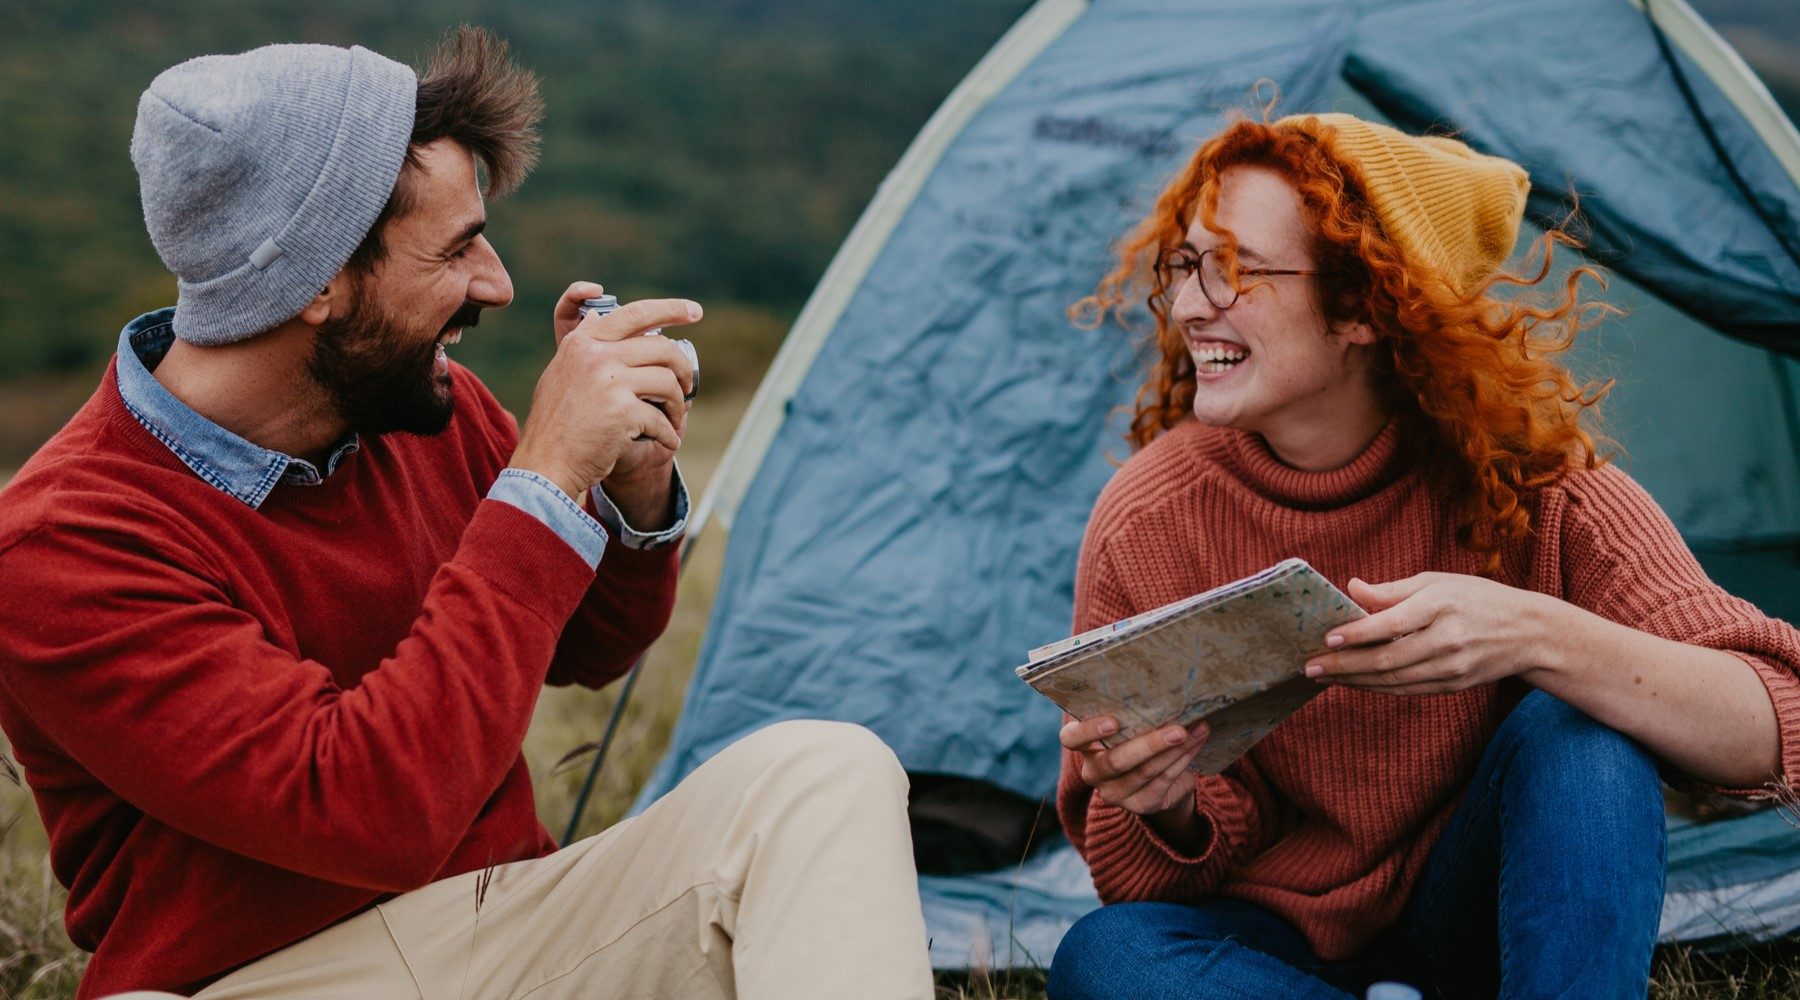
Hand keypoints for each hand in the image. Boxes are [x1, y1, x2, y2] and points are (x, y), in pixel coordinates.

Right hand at [509, 285, 700, 500]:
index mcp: (584, 342)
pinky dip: (669, 433)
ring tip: (672, 417)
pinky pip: (661, 419)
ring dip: (677, 404)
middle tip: (687, 385)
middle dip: (682, 368)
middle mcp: (596, 355)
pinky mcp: (622, 412)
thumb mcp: (560, 371)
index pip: (635, 314)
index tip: (694, 311)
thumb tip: (598, 315)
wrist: (546, 465)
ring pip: (667, 382)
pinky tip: (667, 441)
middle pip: (661, 347)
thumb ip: (582, 345)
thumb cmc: (556, 424)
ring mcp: (609, 382)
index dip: (670, 309)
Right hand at [1061, 714, 1208, 843]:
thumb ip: (1134, 713)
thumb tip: (1164, 690)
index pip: (1072, 738)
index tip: (1112, 722)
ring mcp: (1115, 792)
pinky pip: (1162, 781)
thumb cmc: (1138, 740)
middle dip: (1150, 744)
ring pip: (1145, 771)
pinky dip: (1183, 760)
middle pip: (1116, 760)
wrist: (1158, 780)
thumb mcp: (1130, 726)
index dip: (1088, 731)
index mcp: (1084, 745)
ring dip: (1175, 750)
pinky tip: (1196, 744)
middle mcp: (1094, 772)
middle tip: (1178, 729)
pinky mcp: (1139, 805)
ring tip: (1196, 730)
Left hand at [1304, 573, 1561, 694]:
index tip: (1326, 638)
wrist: (1529, 633)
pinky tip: (1352, 682)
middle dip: (1343, 666)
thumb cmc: (1476, 598)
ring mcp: (1451, 668)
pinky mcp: (1452, 686)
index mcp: (1441, 605)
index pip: (1390, 624)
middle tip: (1309, 667)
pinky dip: (1375, 688)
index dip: (1356, 634)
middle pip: (1387, 660)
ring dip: (1353, 681)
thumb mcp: (1437, 581)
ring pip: (1393, 681)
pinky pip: (1406, 690)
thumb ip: (1392, 590)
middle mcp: (1447, 640)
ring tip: (1323, 676)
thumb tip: (1351, 588)